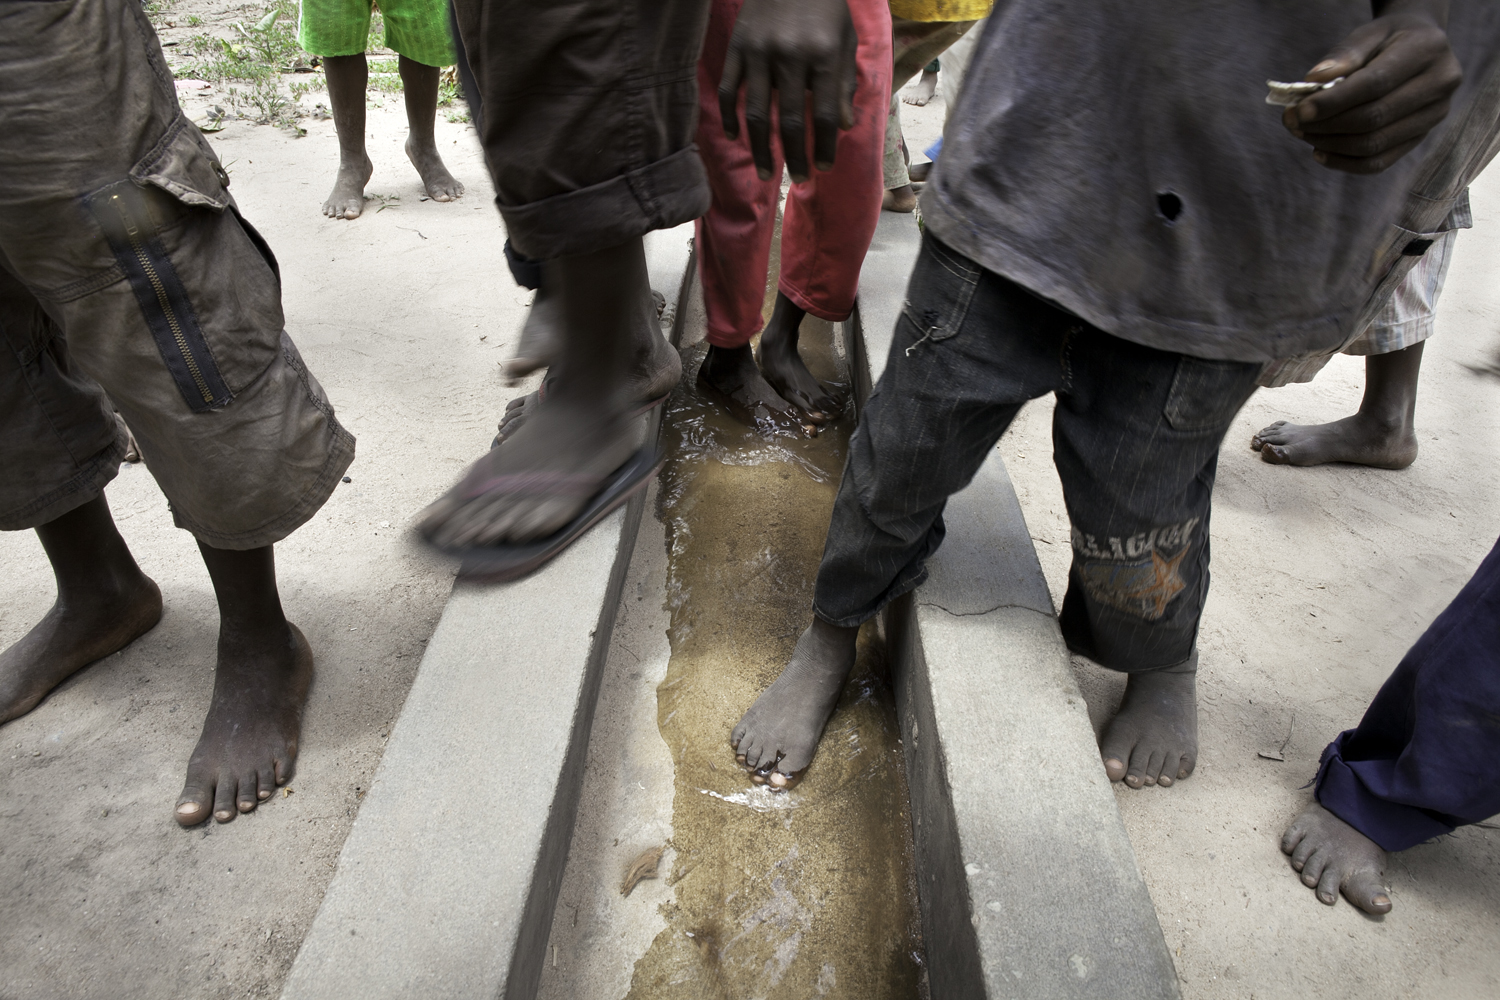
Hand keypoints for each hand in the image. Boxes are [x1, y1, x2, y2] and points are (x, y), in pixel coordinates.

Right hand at [718, 0, 858, 183]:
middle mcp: (790, 55)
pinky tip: (736, 139)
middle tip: (799, 180)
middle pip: (792, 120)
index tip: (824, 167)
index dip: (825, 144)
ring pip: (757, 113)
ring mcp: (758, 52)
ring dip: (762, 149)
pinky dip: (730, 118)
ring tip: (767, 173)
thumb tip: (845, 127)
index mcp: (822, 54)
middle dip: (796, 156)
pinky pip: (729, 91)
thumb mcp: (845, 38)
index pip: (826, 112)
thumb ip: (844, 81)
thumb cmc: (823, 7)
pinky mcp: (736, 48)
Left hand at [1284, 1, 1461, 173]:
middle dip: (1326, 125)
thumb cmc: (1388, 38)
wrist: (1420, 46)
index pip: (1374, 84)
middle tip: (1292, 122)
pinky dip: (1345, 163)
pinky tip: (1320, 152)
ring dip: (1330, 145)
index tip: (1299, 110)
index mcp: (1427, 51)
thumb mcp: (1369, 33)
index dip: (1333, 102)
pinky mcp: (1420, 137)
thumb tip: (1313, 80)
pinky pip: (1379, 162)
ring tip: (1303, 133)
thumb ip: (1344, 54)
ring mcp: (1434, 115)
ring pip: (1374, 145)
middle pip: (1373, 119)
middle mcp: (1439, 85)